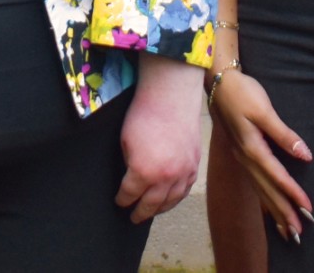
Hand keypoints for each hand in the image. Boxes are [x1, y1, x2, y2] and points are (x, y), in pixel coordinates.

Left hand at [116, 59, 204, 222]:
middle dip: (140, 212)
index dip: (122, 200)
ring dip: (160, 209)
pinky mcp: (194, 164)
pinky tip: (171, 198)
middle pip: (151, 204)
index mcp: (143, 172)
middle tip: (133, 217)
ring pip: (171, 201)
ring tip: (151, 212)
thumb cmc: (143, 114)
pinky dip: (176, 198)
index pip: (129, 194)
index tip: (119, 202)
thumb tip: (131, 176)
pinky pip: (185, 190)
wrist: (171, 96)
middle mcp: (165, 178)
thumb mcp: (125, 141)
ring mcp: (183, 173)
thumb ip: (128, 164)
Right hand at [210, 69, 313, 242]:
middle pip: (266, 189)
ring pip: (259, 188)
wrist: (217, 81)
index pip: (276, 176)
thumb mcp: (263, 109)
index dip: (292, 192)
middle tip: (297, 233)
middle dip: (282, 211)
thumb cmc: (241, 92)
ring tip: (285, 229)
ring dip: (273, 209)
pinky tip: (268, 205)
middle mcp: (245, 157)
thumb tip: (305, 155)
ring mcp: (241, 156)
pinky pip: (254, 182)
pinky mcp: (241, 152)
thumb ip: (283, 134)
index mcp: (252, 148)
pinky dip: (263, 197)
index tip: (308, 209)